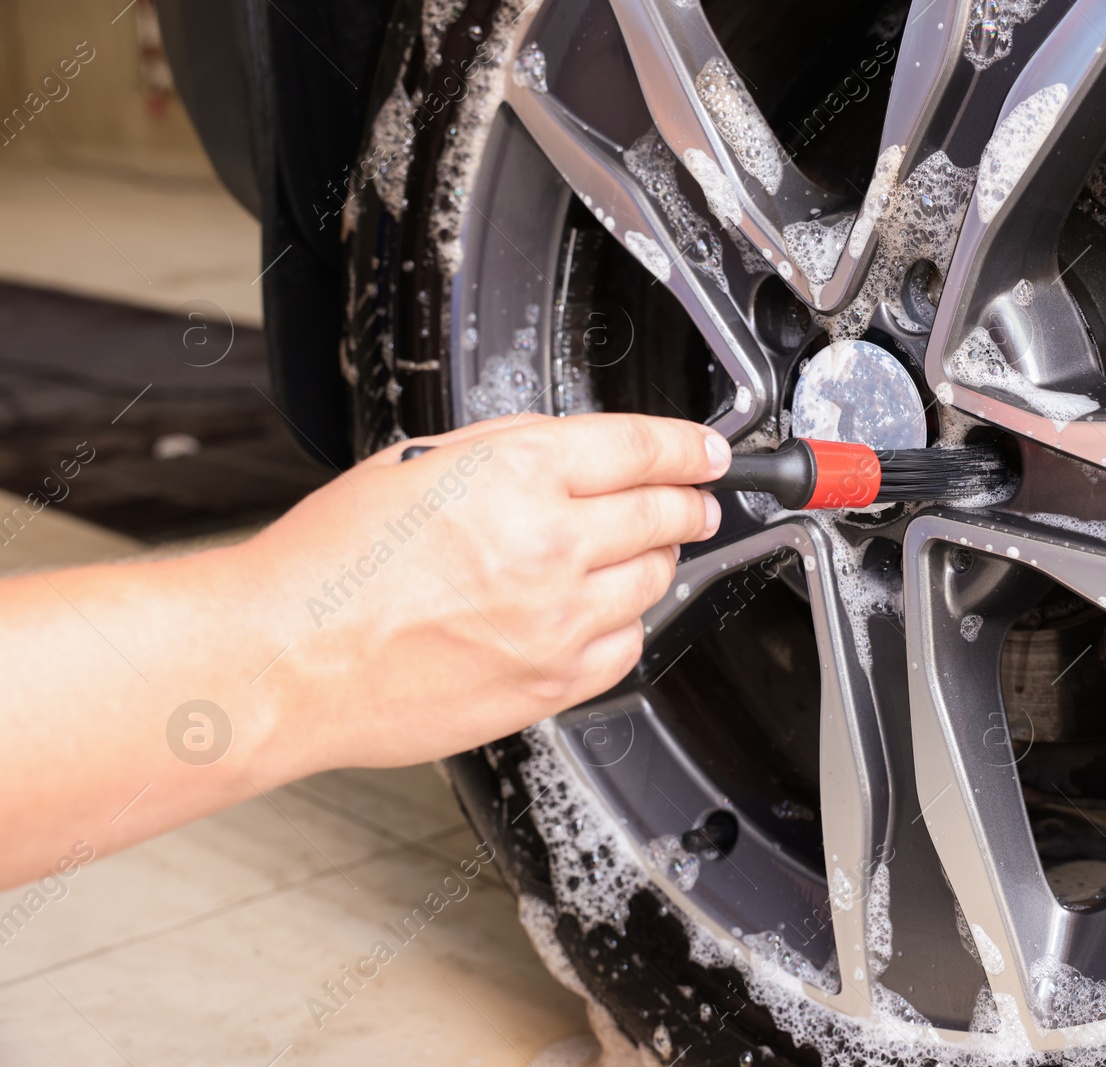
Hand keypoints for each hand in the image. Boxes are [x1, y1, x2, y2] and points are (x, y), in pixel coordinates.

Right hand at [240, 412, 730, 776]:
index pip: (641, 449)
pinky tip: (602, 611)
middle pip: (664, 513)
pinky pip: (628, 647)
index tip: (707, 452)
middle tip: (694, 499)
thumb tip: (576, 451)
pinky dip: (628, 623)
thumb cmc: (330, 563)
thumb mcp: (417, 463)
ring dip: (660, 558)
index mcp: (515, 476)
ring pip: (656, 581)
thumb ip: (509, 451)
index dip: (688, 447)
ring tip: (643, 550)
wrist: (286, 659)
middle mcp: (548, 547)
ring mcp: (556, 622)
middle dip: (689, 501)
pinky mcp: (551, 684)